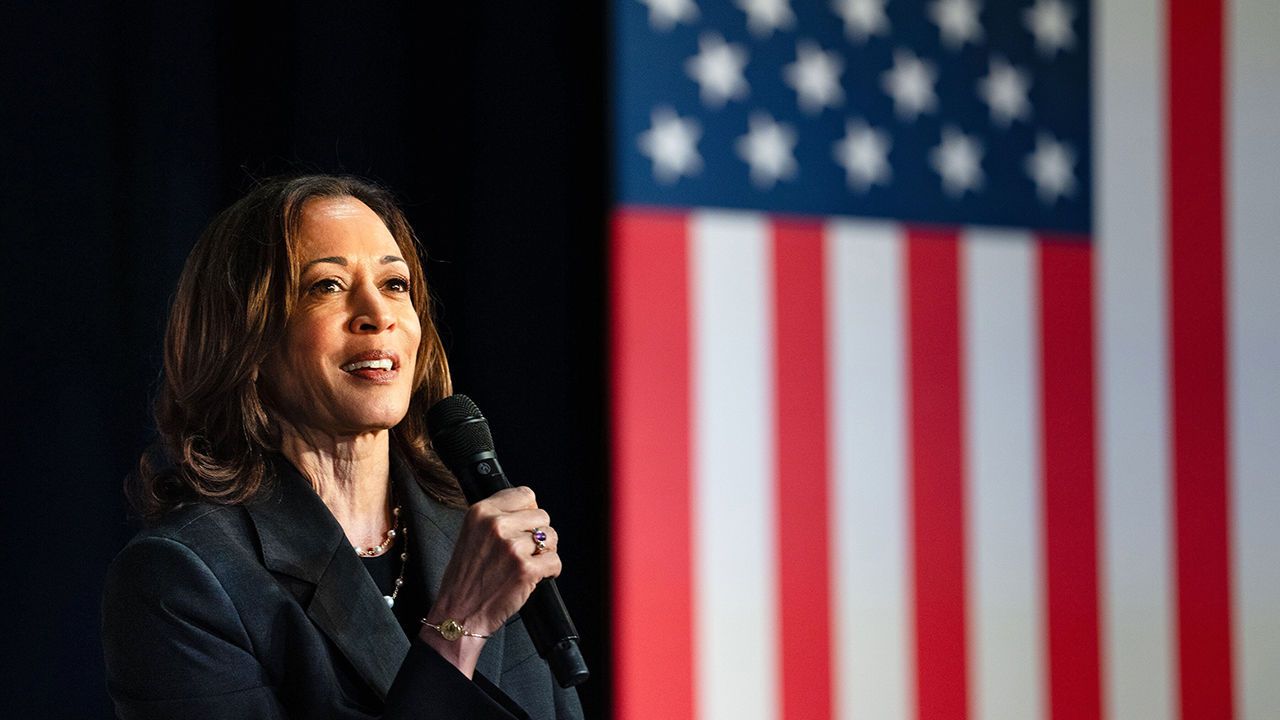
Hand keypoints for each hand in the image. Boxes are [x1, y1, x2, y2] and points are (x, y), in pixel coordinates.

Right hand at [420, 486, 560, 676]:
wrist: (458, 615)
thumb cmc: (465, 580)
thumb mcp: (471, 535)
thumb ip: (496, 518)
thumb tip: (529, 511)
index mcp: (481, 512)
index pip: (524, 495)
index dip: (529, 512)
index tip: (526, 525)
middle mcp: (496, 525)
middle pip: (542, 515)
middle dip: (538, 534)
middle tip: (525, 551)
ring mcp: (512, 546)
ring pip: (551, 538)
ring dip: (545, 552)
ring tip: (528, 564)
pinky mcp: (526, 568)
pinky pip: (555, 561)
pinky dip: (550, 571)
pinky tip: (534, 578)